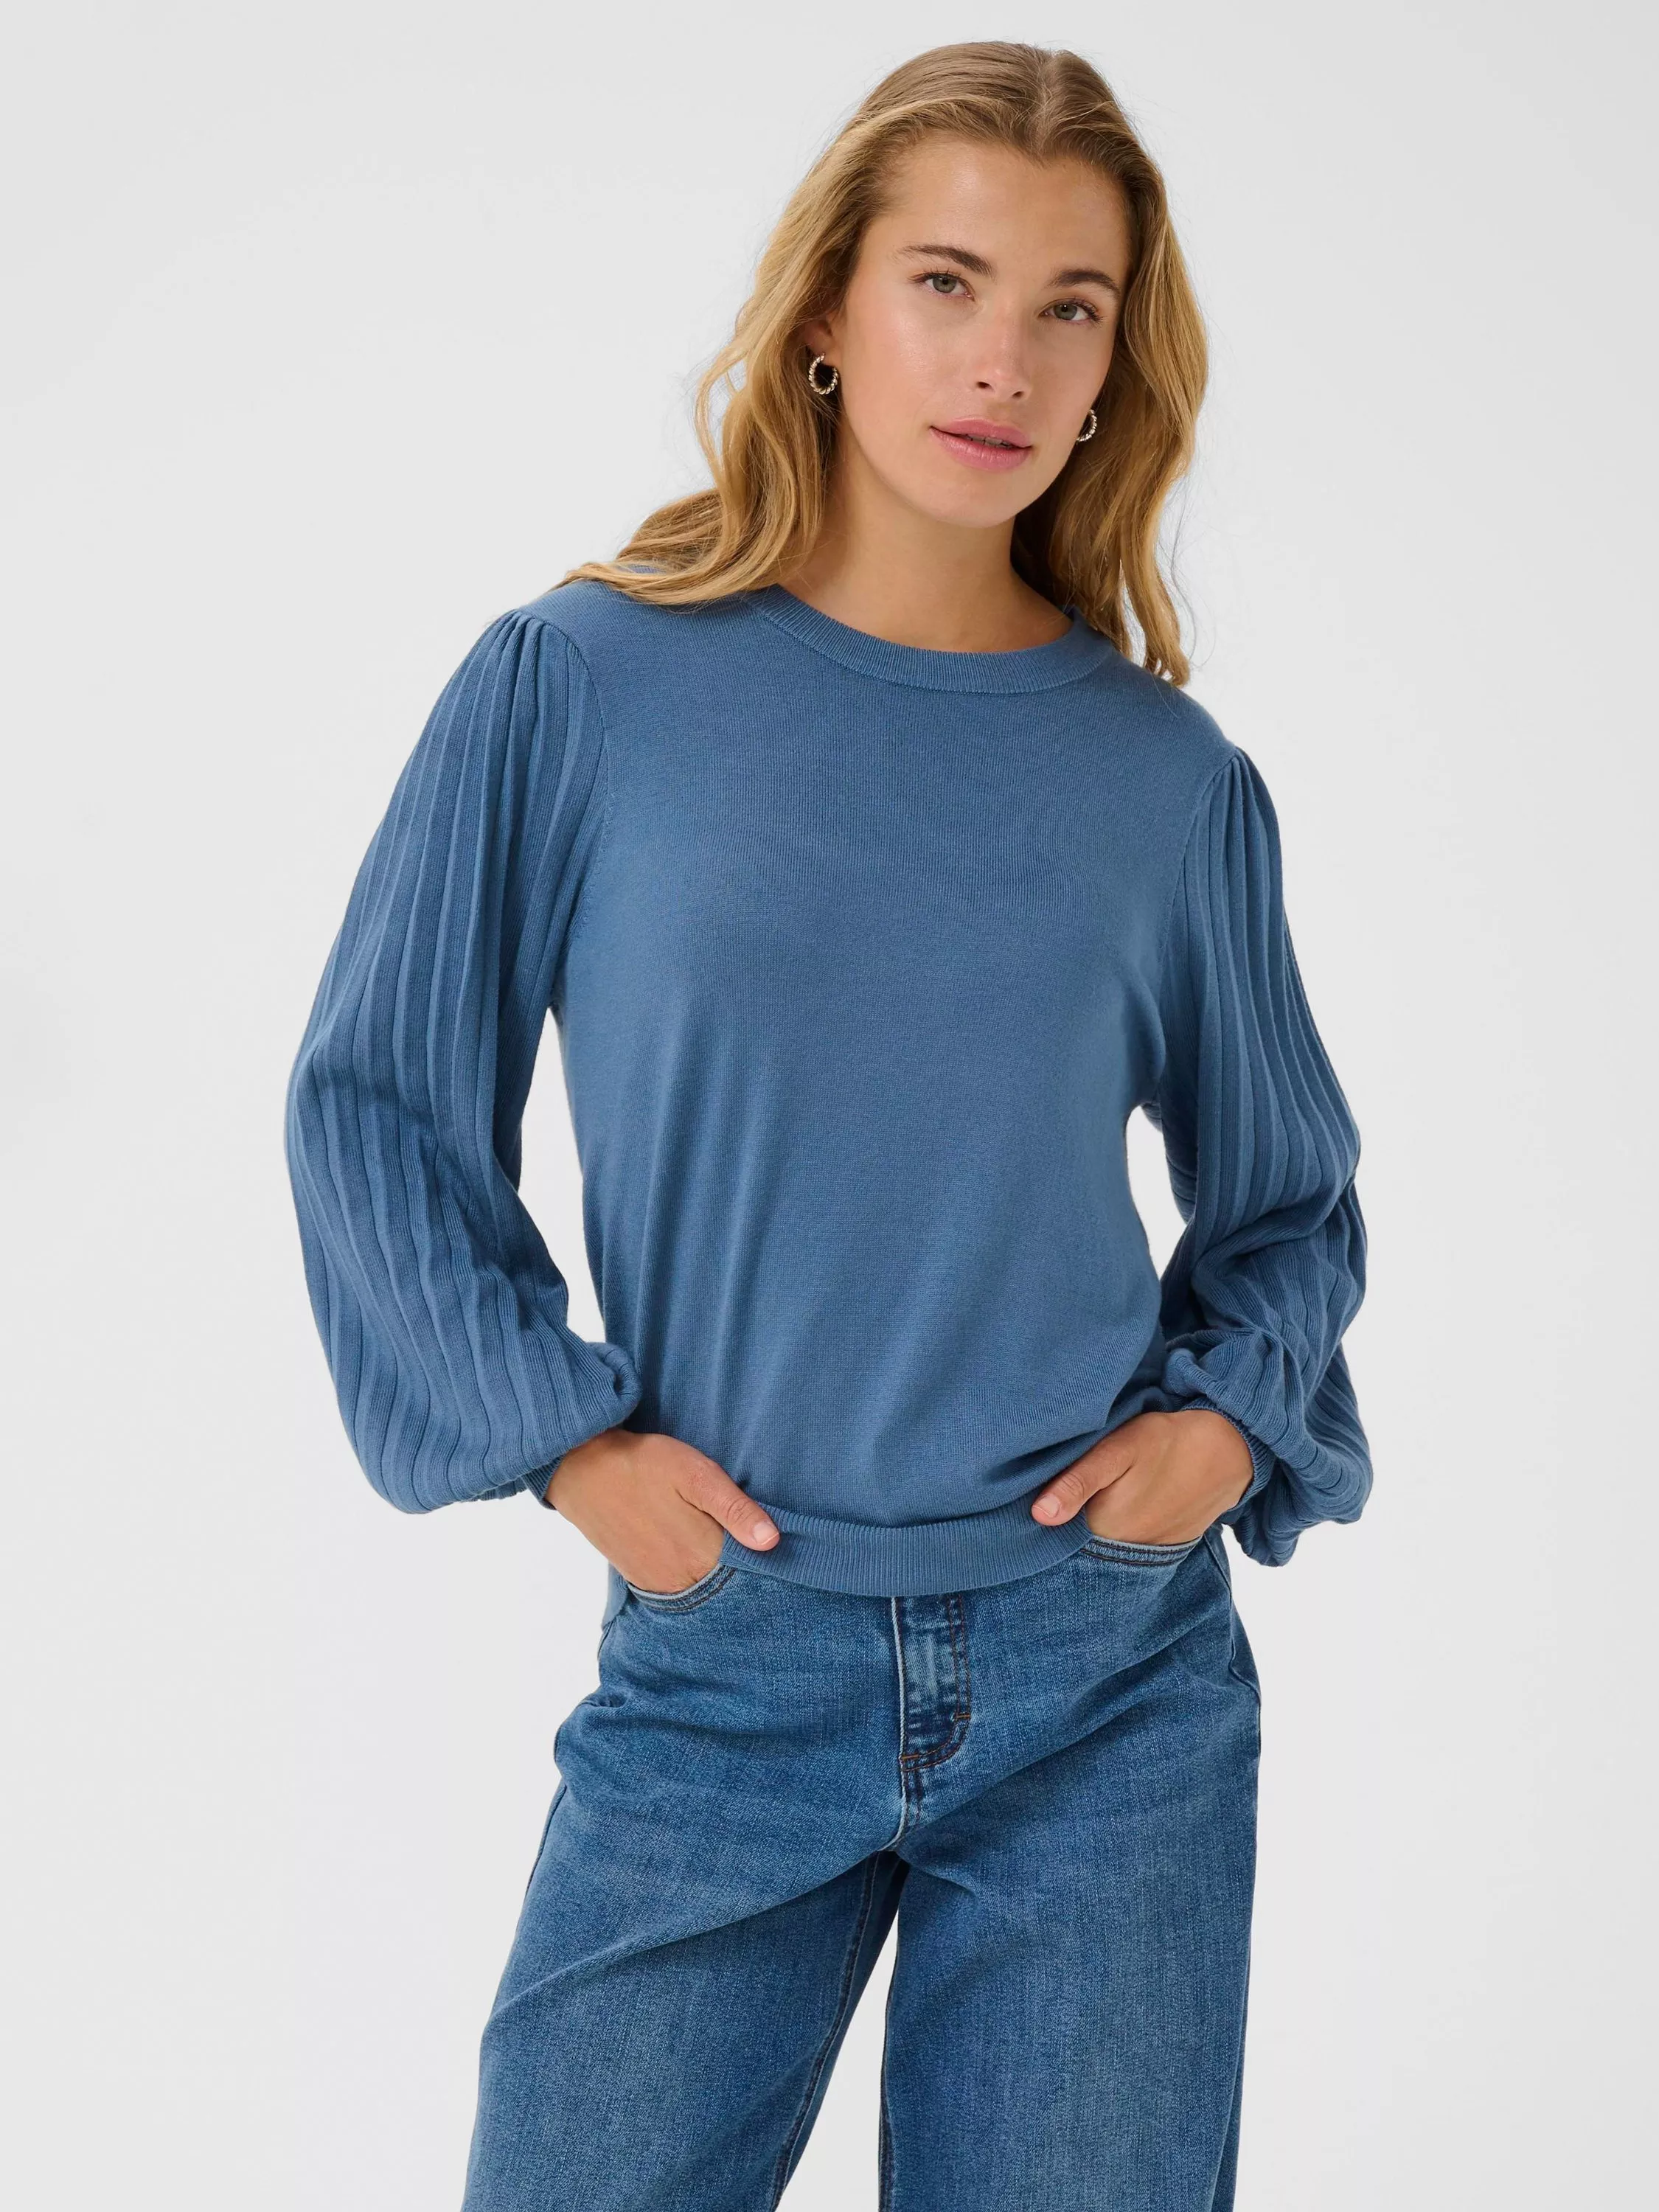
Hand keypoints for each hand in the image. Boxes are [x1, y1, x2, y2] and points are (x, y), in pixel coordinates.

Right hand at [545, 1429, 779, 1593]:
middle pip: (728, 1582)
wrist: (583, 1469)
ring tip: (717, 1538)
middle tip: (744, 1535)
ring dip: (716, 1571)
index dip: (765, 1556)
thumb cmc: (644, 1464)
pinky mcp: (642, 1579)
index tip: (773, 1540)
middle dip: (742, 1565)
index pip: (751, 1571)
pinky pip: (678, 1585)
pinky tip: (693, 1549)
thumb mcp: (697, 1474)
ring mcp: (660, 1583)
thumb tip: (772, 1541)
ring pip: (704, 1586)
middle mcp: (683, 1579)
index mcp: (703, 1555)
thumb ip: (735, 1509)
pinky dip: (692, 1573)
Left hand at [1029, 1410, 1253, 1545]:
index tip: (1030, 1497)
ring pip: (1103, 1546)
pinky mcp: (1165, 1547)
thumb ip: (1078, 1481)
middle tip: (1058, 1488)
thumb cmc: (1165, 1443)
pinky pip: (1130, 1545)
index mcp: (1103, 1532)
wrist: (1229, 1450)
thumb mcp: (1117, 1451)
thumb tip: (1040, 1516)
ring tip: (1091, 1495)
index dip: (1040, 1518)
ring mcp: (1147, 1554)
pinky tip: (1121, 1504)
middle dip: (1065, 1523)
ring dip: (1092, 1528)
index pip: (1055, 1538)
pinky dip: (1120, 1530)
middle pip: (1077, 1543)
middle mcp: (1123, 1554)